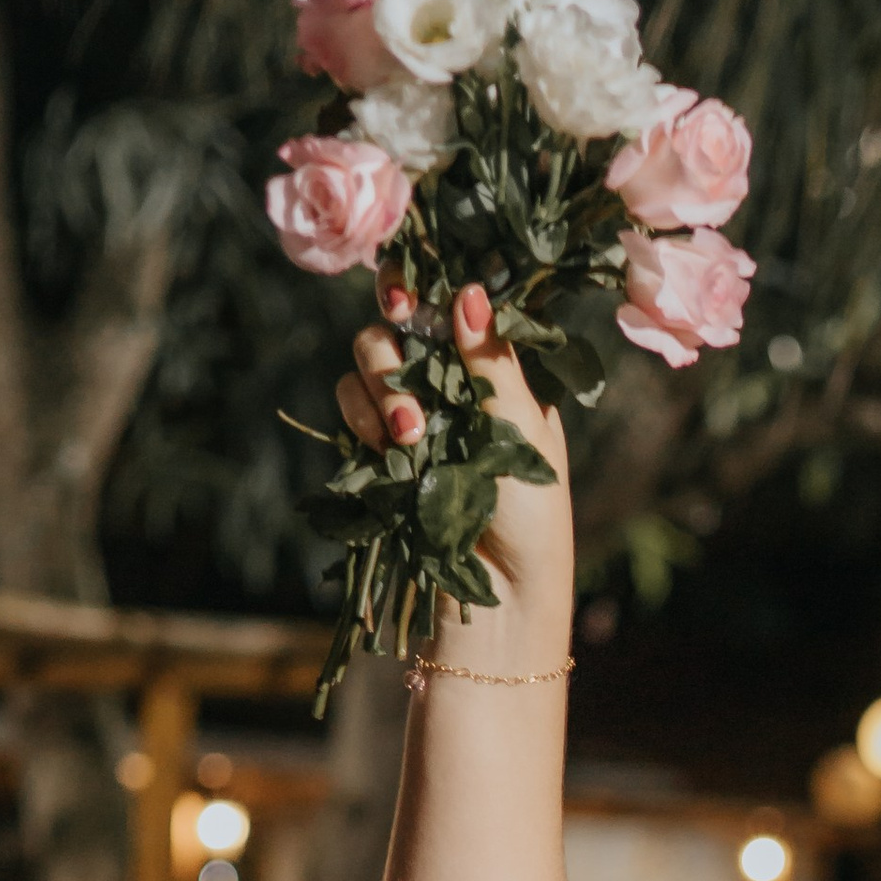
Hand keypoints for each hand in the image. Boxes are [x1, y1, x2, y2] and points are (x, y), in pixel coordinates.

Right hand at [337, 285, 574, 646]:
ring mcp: (409, 410)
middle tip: (401, 329)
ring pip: (367, 358)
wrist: (495, 595)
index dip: (426, 285)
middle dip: (396, 330)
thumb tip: (471, 291)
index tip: (414, 292)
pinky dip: (362, 418)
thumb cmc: (530, 516)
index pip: (453, 302)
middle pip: (399, 319)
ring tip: (411, 434)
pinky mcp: (376, 447)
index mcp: (495, 369)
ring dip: (381, 384)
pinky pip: (350, 405)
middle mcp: (448, 380)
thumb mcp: (524, 435)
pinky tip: (390, 451)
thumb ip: (493, 364)